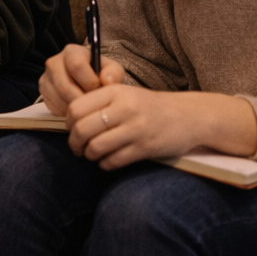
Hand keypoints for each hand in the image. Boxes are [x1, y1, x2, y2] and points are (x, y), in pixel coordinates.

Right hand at [38, 43, 125, 117]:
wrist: (86, 79)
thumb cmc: (99, 73)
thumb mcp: (112, 69)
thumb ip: (114, 73)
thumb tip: (107, 81)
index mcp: (72, 52)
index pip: (77, 65)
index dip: (90, 82)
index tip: (99, 90)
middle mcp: (54, 62)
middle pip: (65, 86)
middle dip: (82, 99)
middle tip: (94, 103)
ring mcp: (46, 78)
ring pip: (59, 98)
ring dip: (76, 106)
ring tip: (87, 105)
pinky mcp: (43, 91)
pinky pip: (53, 106)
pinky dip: (67, 111)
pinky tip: (77, 107)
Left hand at [66, 86, 256, 169]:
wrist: (188, 116)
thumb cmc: (149, 106)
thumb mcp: (124, 94)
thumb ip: (99, 102)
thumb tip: (70, 121)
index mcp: (115, 92)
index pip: (76, 108)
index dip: (68, 122)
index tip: (71, 128)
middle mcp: (125, 108)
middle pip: (82, 129)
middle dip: (74, 142)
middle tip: (77, 147)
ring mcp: (136, 128)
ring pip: (96, 147)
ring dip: (89, 155)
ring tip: (91, 154)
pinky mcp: (146, 147)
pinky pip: (114, 161)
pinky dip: (105, 164)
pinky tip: (107, 161)